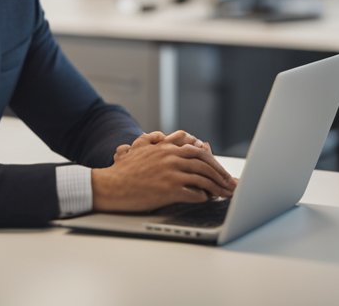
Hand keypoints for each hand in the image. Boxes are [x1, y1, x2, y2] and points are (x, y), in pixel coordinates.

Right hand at [95, 130, 237, 212]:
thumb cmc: (123, 172)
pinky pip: (194, 193)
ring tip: (224, 193)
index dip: (211, 159)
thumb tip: (164, 138)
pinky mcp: (169, 189)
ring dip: (217, 187)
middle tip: (229, 182)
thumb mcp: (139, 150)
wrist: (110, 186)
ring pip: (202, 177)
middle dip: (219, 173)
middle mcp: (170, 157)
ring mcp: (170, 173)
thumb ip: (154, 143)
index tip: (218, 168)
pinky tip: (207, 200)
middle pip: (204, 162)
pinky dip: (204, 197)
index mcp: (165, 148)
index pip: (196, 149)